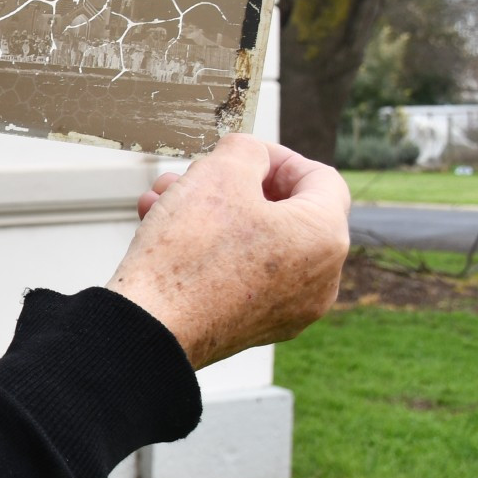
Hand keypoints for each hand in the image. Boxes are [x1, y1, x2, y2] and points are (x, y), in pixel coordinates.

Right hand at [107, 134, 350, 368]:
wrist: (152, 328)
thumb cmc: (188, 253)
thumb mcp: (219, 173)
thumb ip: (246, 150)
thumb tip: (251, 158)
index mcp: (325, 238)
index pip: (319, 177)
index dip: (275, 155)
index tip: (237, 152)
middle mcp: (321, 279)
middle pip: (283, 212)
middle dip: (232, 186)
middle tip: (193, 176)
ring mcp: (290, 309)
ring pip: (257, 244)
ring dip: (214, 215)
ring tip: (165, 202)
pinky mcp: (256, 328)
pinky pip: (243, 276)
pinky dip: (213, 252)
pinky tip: (167, 237)